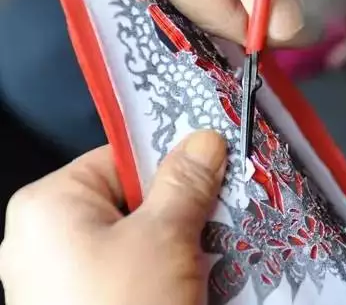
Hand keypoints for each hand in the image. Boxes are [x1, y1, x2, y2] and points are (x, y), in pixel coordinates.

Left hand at [0, 130, 226, 304]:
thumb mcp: (164, 237)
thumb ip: (185, 182)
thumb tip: (204, 139)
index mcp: (50, 205)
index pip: (120, 159)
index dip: (170, 162)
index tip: (214, 167)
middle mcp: (47, 237)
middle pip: (132, 200)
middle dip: (181, 209)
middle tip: (222, 213)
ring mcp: (63, 278)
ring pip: (138, 240)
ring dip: (180, 244)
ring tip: (214, 251)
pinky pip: (131, 272)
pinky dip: (165, 272)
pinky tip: (196, 281)